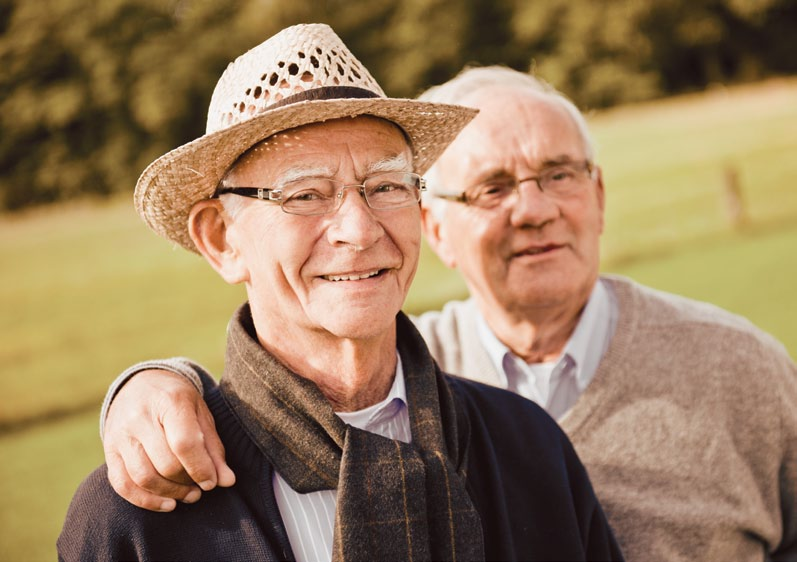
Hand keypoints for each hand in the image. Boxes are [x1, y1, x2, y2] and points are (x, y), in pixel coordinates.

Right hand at [103, 369, 235, 510]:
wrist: (140, 384)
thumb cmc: (178, 401)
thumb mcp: (201, 414)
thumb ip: (214, 448)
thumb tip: (227, 481)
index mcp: (170, 401)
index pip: (185, 443)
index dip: (201, 468)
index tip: (212, 482)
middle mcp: (140, 417)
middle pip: (165, 464)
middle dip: (187, 483)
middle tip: (200, 489)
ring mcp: (121, 434)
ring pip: (143, 477)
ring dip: (169, 494)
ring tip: (187, 495)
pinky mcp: (109, 449)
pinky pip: (122, 484)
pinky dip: (145, 500)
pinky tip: (166, 503)